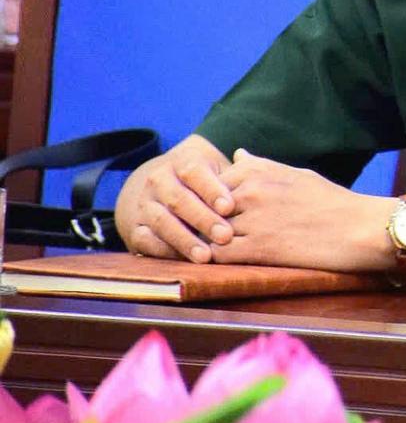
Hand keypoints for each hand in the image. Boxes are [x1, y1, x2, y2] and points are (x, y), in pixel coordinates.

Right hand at [114, 135, 235, 261]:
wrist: (158, 187)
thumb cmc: (203, 180)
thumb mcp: (216, 168)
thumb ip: (235, 174)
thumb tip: (253, 173)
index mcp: (181, 161)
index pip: (194, 172)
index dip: (211, 190)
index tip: (229, 207)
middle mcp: (158, 181)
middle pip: (179, 200)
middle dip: (203, 219)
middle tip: (225, 236)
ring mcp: (144, 204)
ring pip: (162, 222)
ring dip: (184, 240)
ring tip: (206, 256)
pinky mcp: (135, 228)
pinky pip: (146, 241)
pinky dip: (164, 252)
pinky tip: (184, 261)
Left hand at [212, 149, 389, 272]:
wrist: (358, 228)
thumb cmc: (331, 201)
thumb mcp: (296, 174)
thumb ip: (261, 166)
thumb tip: (237, 154)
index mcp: (258, 171)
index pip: (212, 184)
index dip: (209, 201)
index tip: (216, 213)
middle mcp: (251, 191)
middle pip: (205, 207)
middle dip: (204, 220)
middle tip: (207, 233)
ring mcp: (252, 219)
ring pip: (208, 231)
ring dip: (206, 240)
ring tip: (212, 248)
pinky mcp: (257, 248)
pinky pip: (218, 254)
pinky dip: (215, 258)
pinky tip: (224, 260)